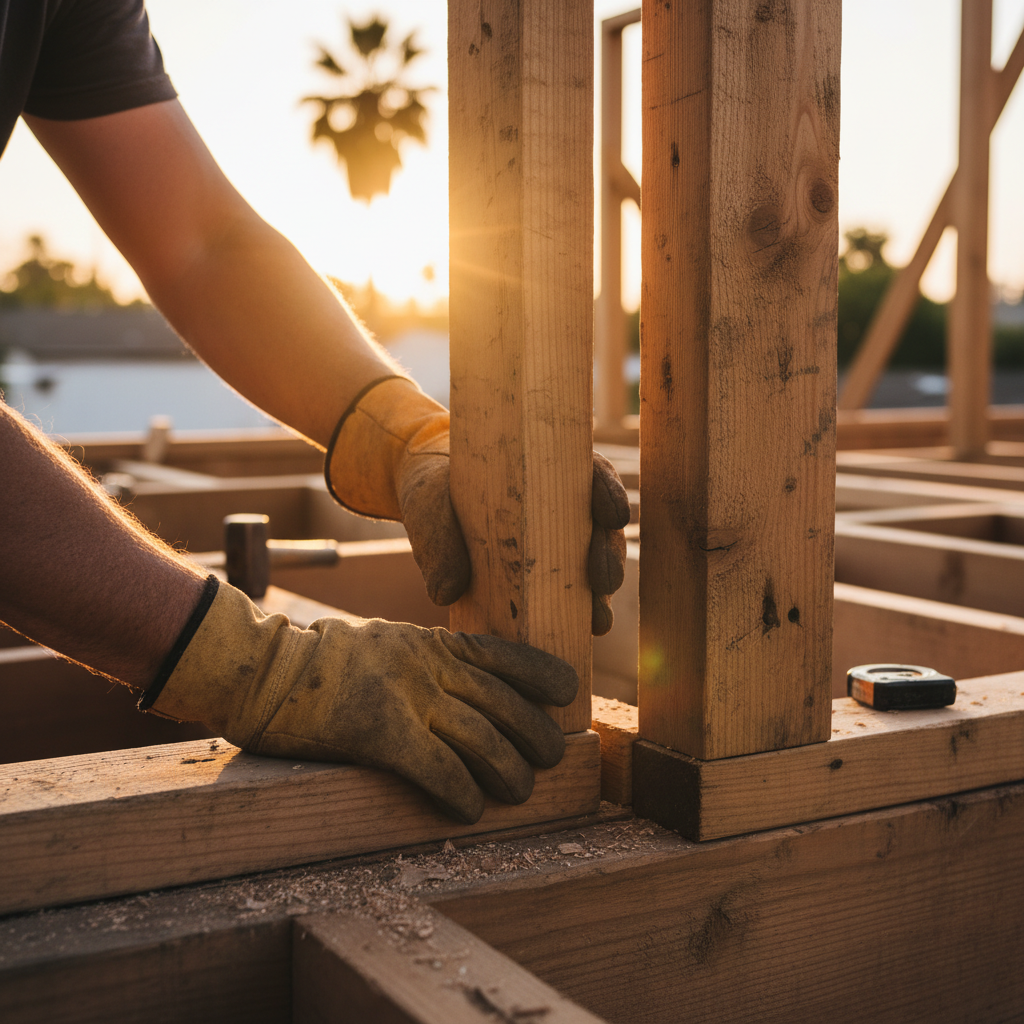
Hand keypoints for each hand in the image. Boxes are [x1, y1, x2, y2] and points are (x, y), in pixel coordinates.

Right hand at [144, 580, 578, 823]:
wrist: (263, 669)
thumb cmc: (323, 662)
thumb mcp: (386, 641)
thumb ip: (427, 659)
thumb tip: (466, 684)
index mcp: (431, 643)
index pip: (503, 655)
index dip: (541, 675)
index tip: (568, 692)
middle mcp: (428, 667)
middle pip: (505, 704)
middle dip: (536, 735)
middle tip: (549, 760)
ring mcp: (406, 698)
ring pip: (481, 740)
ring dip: (508, 774)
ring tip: (518, 794)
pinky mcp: (380, 734)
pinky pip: (438, 770)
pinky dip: (460, 794)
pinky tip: (468, 811)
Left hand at [325, 377, 630, 633]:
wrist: (426, 503)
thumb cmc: (435, 491)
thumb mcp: (430, 506)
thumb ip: (438, 541)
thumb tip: (445, 593)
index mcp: (552, 473)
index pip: (595, 477)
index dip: (611, 495)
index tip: (612, 514)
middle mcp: (567, 509)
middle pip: (604, 530)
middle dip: (608, 556)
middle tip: (600, 577)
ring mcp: (562, 546)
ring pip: (598, 567)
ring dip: (603, 594)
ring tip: (597, 619)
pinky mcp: (548, 580)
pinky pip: (575, 597)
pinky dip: (583, 615)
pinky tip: (586, 633)